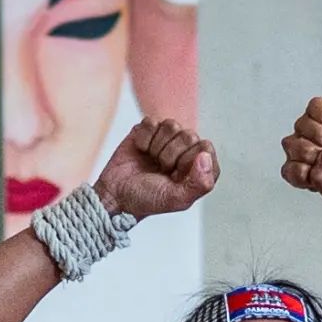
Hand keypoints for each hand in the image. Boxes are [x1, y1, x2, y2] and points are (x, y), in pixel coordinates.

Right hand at [94, 118, 218, 219]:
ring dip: (157, 147)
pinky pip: (151, 122)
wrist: (116, 194)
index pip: (206, 148)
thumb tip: (206, 157)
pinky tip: (141, 152)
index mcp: (200, 168)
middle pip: (189, 136)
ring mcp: (168, 138)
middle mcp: (186, 150)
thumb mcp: (177, 200)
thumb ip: (199, 184)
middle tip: (161, 170)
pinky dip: (143, 139)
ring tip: (151, 161)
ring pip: (171, 125)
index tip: (175, 175)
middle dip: (170, 156)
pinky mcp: (149, 129)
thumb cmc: (147, 199)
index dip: (189, 160)